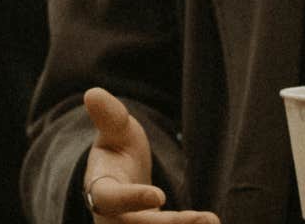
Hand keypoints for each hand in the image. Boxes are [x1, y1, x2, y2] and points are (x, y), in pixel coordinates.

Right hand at [79, 87, 220, 222]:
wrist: (122, 182)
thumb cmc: (118, 152)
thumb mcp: (115, 132)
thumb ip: (108, 117)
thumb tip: (92, 93)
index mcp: (100, 191)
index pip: (111, 199)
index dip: (133, 199)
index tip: (159, 195)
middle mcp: (113, 220)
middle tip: (202, 218)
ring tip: (212, 222)